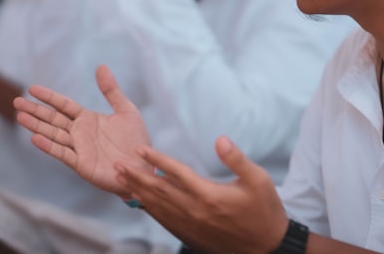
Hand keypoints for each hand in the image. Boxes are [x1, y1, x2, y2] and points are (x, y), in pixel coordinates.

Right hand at [14, 66, 151, 195]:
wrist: (143, 166)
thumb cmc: (136, 140)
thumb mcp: (126, 110)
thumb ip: (111, 91)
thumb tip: (101, 66)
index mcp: (88, 119)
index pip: (63, 105)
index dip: (48, 97)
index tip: (32, 88)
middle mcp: (79, 133)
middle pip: (53, 119)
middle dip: (35, 110)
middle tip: (16, 101)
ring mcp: (78, 148)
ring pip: (53, 134)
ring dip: (36, 126)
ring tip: (20, 117)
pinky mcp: (81, 164)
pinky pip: (62, 153)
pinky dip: (49, 146)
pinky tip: (35, 138)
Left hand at [116, 137, 288, 253]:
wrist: (267, 247)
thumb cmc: (265, 210)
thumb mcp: (259, 180)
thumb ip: (237, 159)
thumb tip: (220, 139)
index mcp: (209, 195)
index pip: (176, 173)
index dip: (156, 160)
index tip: (139, 150)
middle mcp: (195, 211)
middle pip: (159, 191)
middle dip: (136, 176)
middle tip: (117, 164)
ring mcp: (191, 226)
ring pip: (158, 207)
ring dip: (138, 192)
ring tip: (121, 180)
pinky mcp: (191, 235)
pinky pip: (164, 221)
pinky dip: (150, 210)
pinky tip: (140, 202)